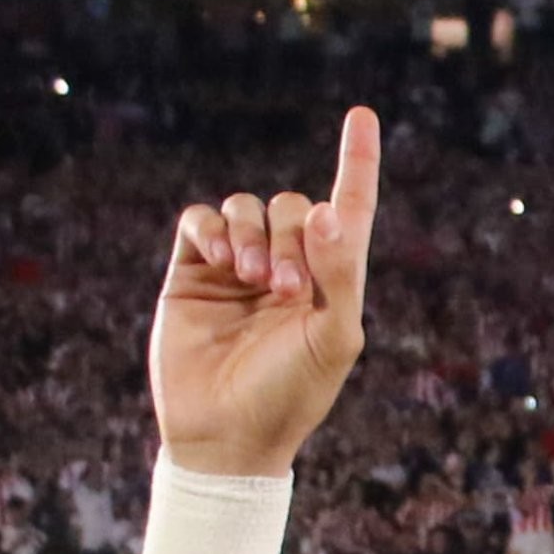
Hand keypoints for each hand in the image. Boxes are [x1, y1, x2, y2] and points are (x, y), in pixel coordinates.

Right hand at [152, 106, 382, 478]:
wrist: (225, 437)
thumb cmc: (289, 396)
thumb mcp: (332, 339)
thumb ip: (339, 274)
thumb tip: (328, 211)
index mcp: (331, 281)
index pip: (349, 209)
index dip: (357, 163)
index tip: (361, 115)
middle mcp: (287, 266)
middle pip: (293, 206)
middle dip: (291, 236)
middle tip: (284, 289)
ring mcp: (237, 268)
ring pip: (246, 207)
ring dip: (251, 234)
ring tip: (250, 279)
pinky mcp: (193, 273)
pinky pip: (200, 221)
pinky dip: (211, 228)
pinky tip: (220, 259)